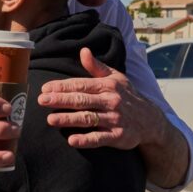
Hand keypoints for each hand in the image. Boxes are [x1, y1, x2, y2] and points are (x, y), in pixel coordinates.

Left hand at [38, 48, 166, 149]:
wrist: (151, 120)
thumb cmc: (128, 96)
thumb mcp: (116, 77)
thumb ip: (96, 67)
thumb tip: (83, 50)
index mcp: (107, 85)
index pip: (81, 84)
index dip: (62, 86)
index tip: (44, 88)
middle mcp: (110, 101)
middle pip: (82, 100)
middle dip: (61, 100)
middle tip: (41, 101)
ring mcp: (114, 119)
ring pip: (88, 118)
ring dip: (69, 119)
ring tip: (50, 119)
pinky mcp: (118, 136)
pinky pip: (100, 138)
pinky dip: (86, 140)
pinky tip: (72, 140)